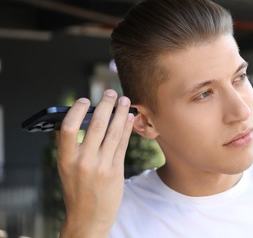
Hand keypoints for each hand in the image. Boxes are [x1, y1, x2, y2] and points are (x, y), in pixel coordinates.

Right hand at [56, 89, 133, 237]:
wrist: (89, 218)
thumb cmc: (77, 189)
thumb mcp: (66, 168)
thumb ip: (71, 146)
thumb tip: (78, 119)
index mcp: (65, 159)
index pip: (67, 128)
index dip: (77, 110)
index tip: (85, 100)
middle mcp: (83, 161)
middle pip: (96, 125)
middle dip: (105, 104)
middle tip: (111, 92)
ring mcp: (101, 166)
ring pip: (113, 132)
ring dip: (121, 113)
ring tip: (125, 101)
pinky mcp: (116, 171)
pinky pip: (123, 143)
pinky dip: (127, 128)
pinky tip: (130, 118)